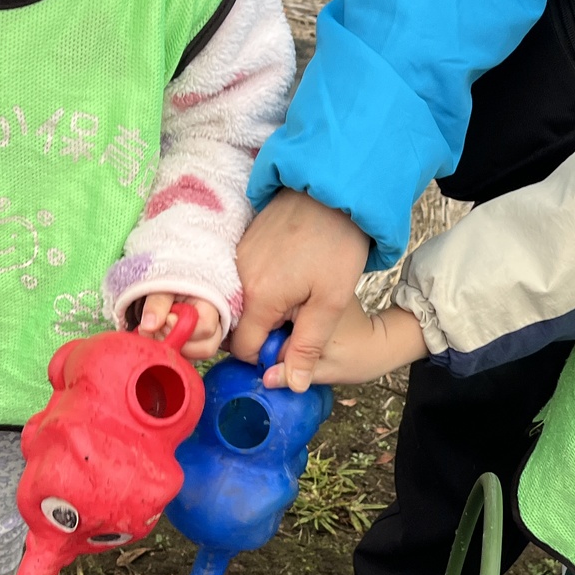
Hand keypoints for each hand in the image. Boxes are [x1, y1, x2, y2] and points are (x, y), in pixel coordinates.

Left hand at [132, 293, 222, 359]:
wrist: (167, 291)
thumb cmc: (169, 286)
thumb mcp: (162, 287)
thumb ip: (157, 304)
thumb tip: (149, 326)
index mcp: (210, 305)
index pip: (206, 327)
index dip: (183, 329)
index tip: (166, 319)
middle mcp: (214, 325)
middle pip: (206, 348)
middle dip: (177, 343)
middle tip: (159, 329)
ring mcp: (206, 340)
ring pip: (196, 358)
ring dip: (172, 351)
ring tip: (156, 334)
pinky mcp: (194, 349)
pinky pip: (186, 361)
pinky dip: (170, 355)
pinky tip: (158, 341)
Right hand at [230, 188, 371, 392]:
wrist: (334, 189)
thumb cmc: (337, 245)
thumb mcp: (330, 302)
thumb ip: (307, 346)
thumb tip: (291, 385)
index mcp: (258, 297)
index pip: (243, 349)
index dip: (265, 356)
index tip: (290, 347)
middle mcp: (237, 279)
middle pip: (239, 325)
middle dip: (265, 331)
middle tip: (299, 319)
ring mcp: (237, 258)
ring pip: (241, 302)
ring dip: (265, 307)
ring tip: (299, 291)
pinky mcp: (243, 243)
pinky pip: (243, 279)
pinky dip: (262, 285)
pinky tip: (291, 272)